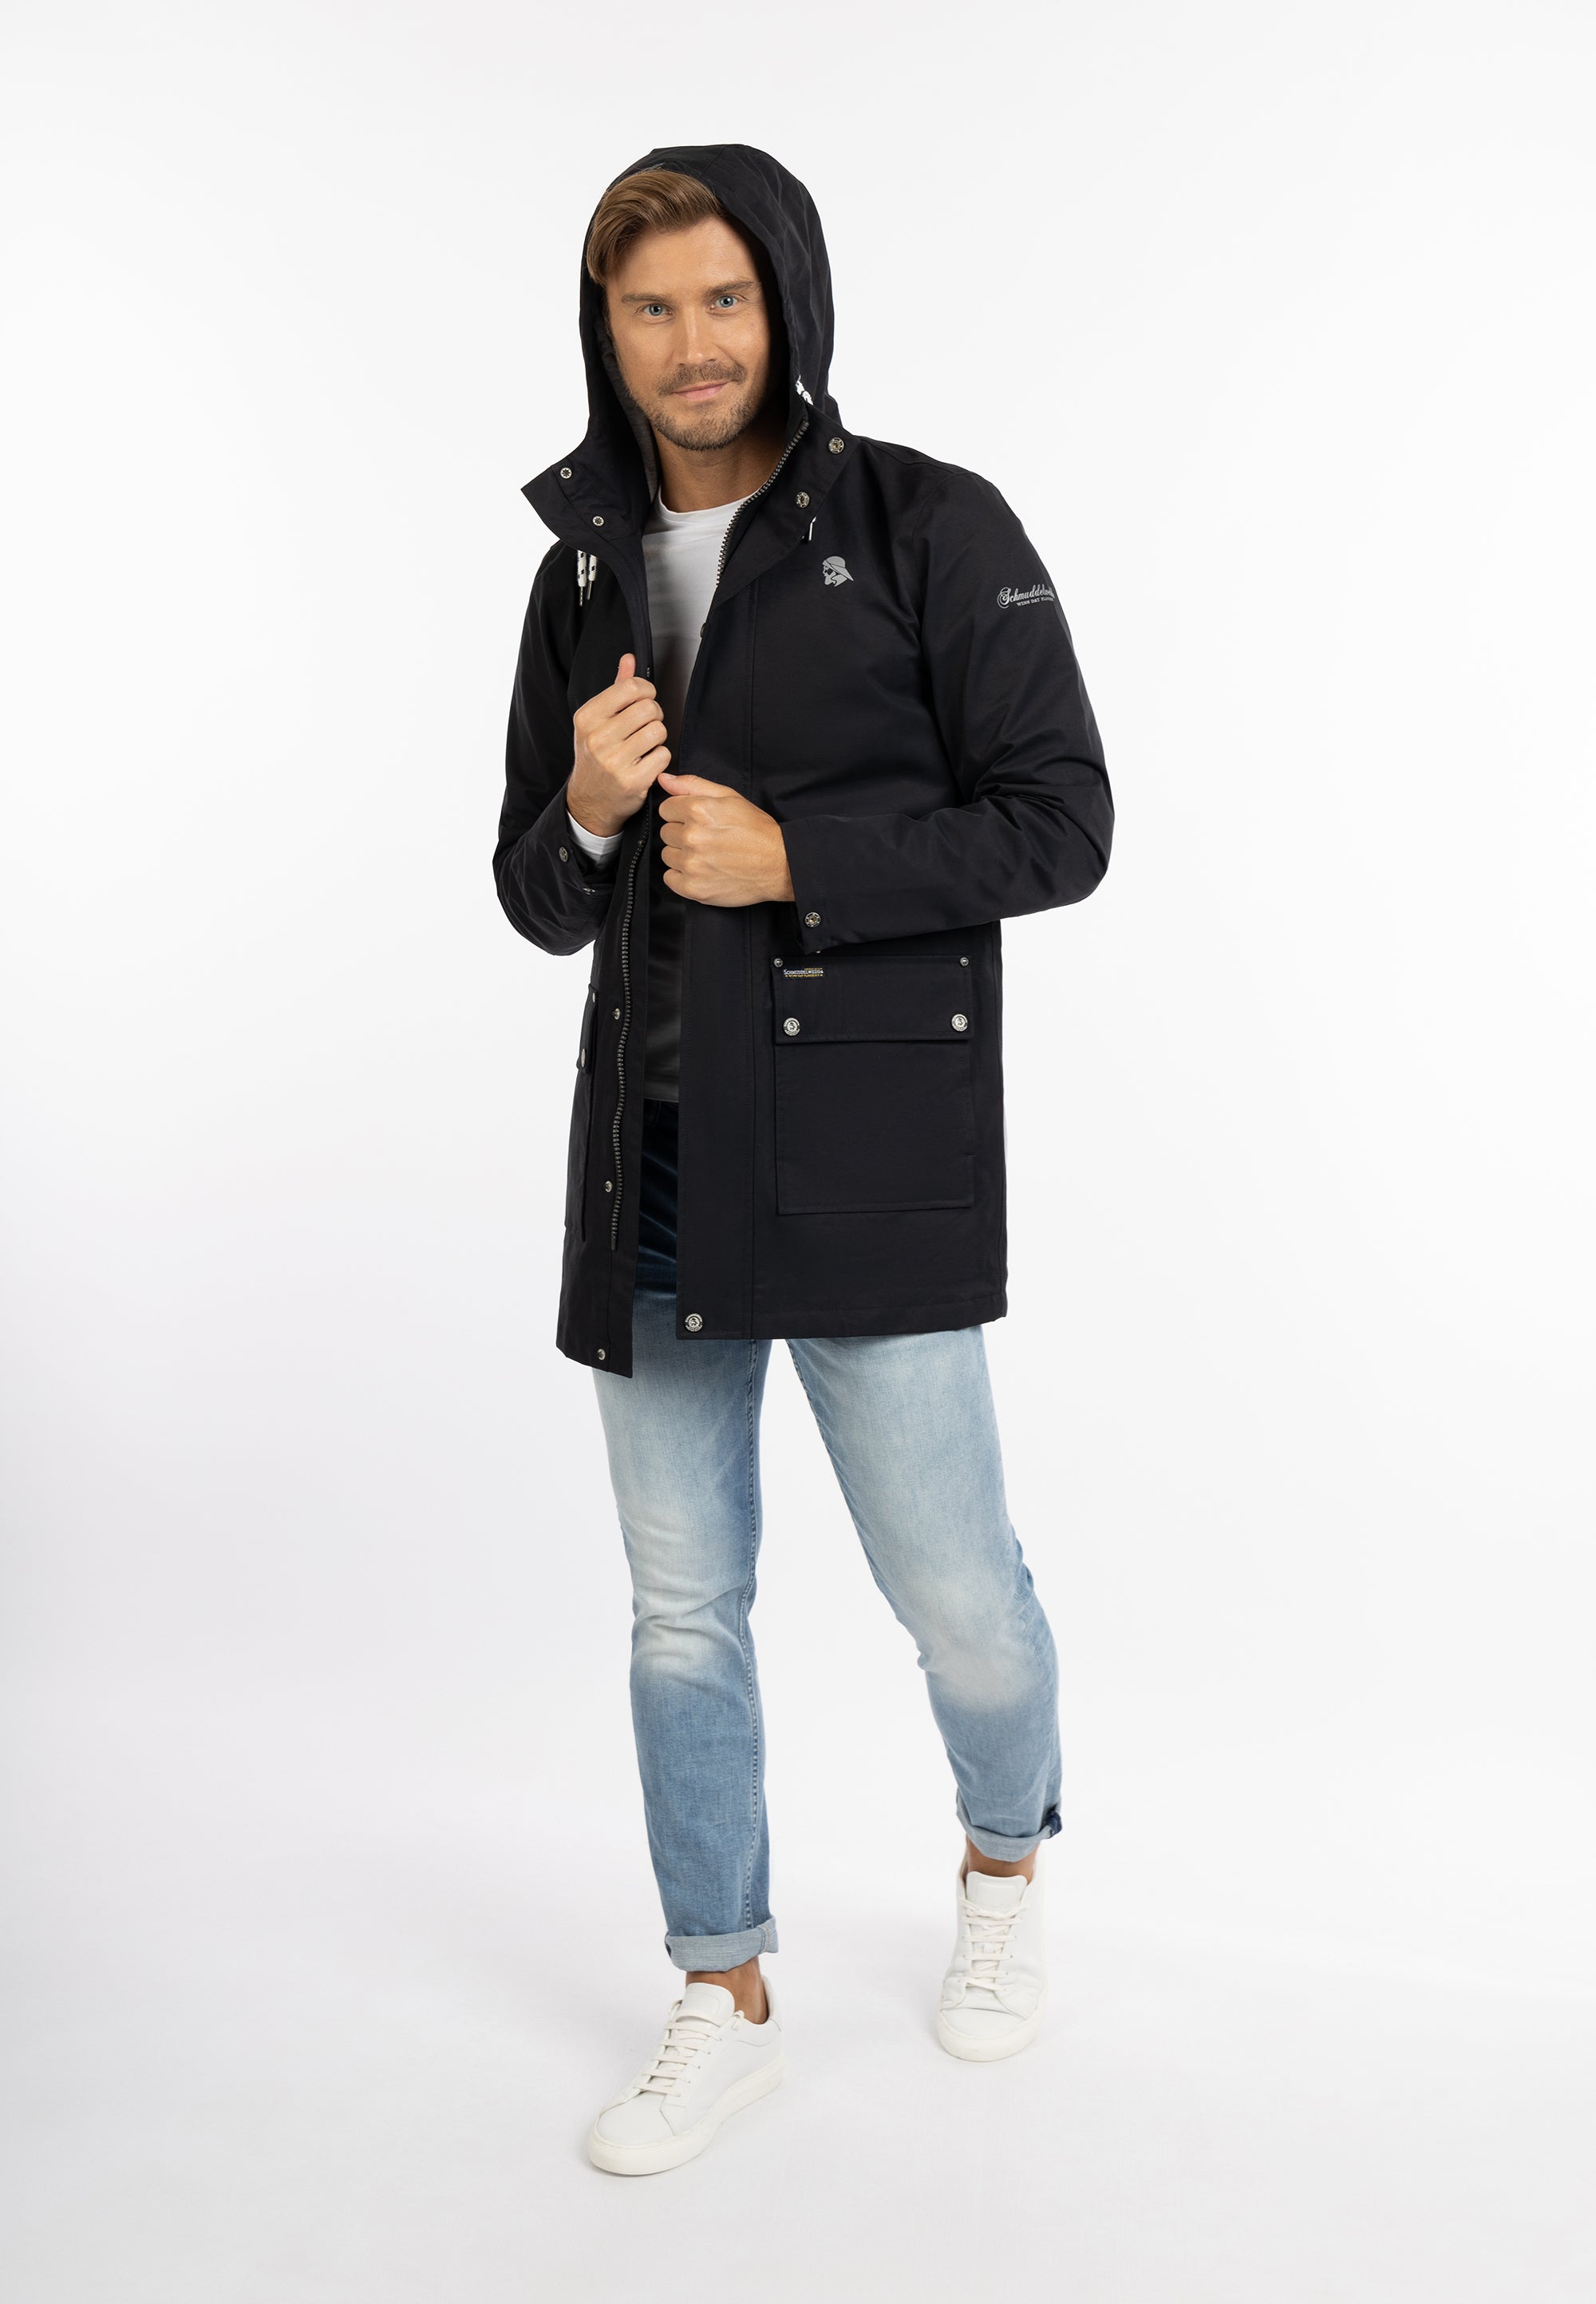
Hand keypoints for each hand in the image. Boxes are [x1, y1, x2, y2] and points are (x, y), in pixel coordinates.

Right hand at [567, 654, 668, 837]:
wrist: (590, 799)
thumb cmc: (596, 755)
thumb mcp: (597, 720)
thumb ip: (615, 688)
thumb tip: (629, 658)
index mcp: (587, 717)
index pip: (631, 687)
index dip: (647, 691)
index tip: (644, 700)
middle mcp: (598, 738)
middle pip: (649, 708)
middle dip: (654, 715)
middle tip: (647, 725)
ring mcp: (614, 762)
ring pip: (659, 731)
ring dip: (658, 737)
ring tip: (646, 744)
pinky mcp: (632, 781)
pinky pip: (663, 756)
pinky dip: (660, 758)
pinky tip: (647, 762)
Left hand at [657, 773, 794, 906]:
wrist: (778, 865)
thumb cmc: (756, 830)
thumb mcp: (729, 797)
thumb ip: (693, 785)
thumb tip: (664, 779)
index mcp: (698, 810)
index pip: (666, 809)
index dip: (681, 813)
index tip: (698, 821)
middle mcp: (692, 837)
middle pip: (666, 833)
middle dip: (682, 834)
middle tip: (707, 839)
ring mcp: (692, 865)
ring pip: (667, 855)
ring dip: (682, 855)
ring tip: (706, 855)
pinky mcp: (693, 888)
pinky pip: (670, 878)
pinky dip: (682, 876)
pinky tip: (702, 871)